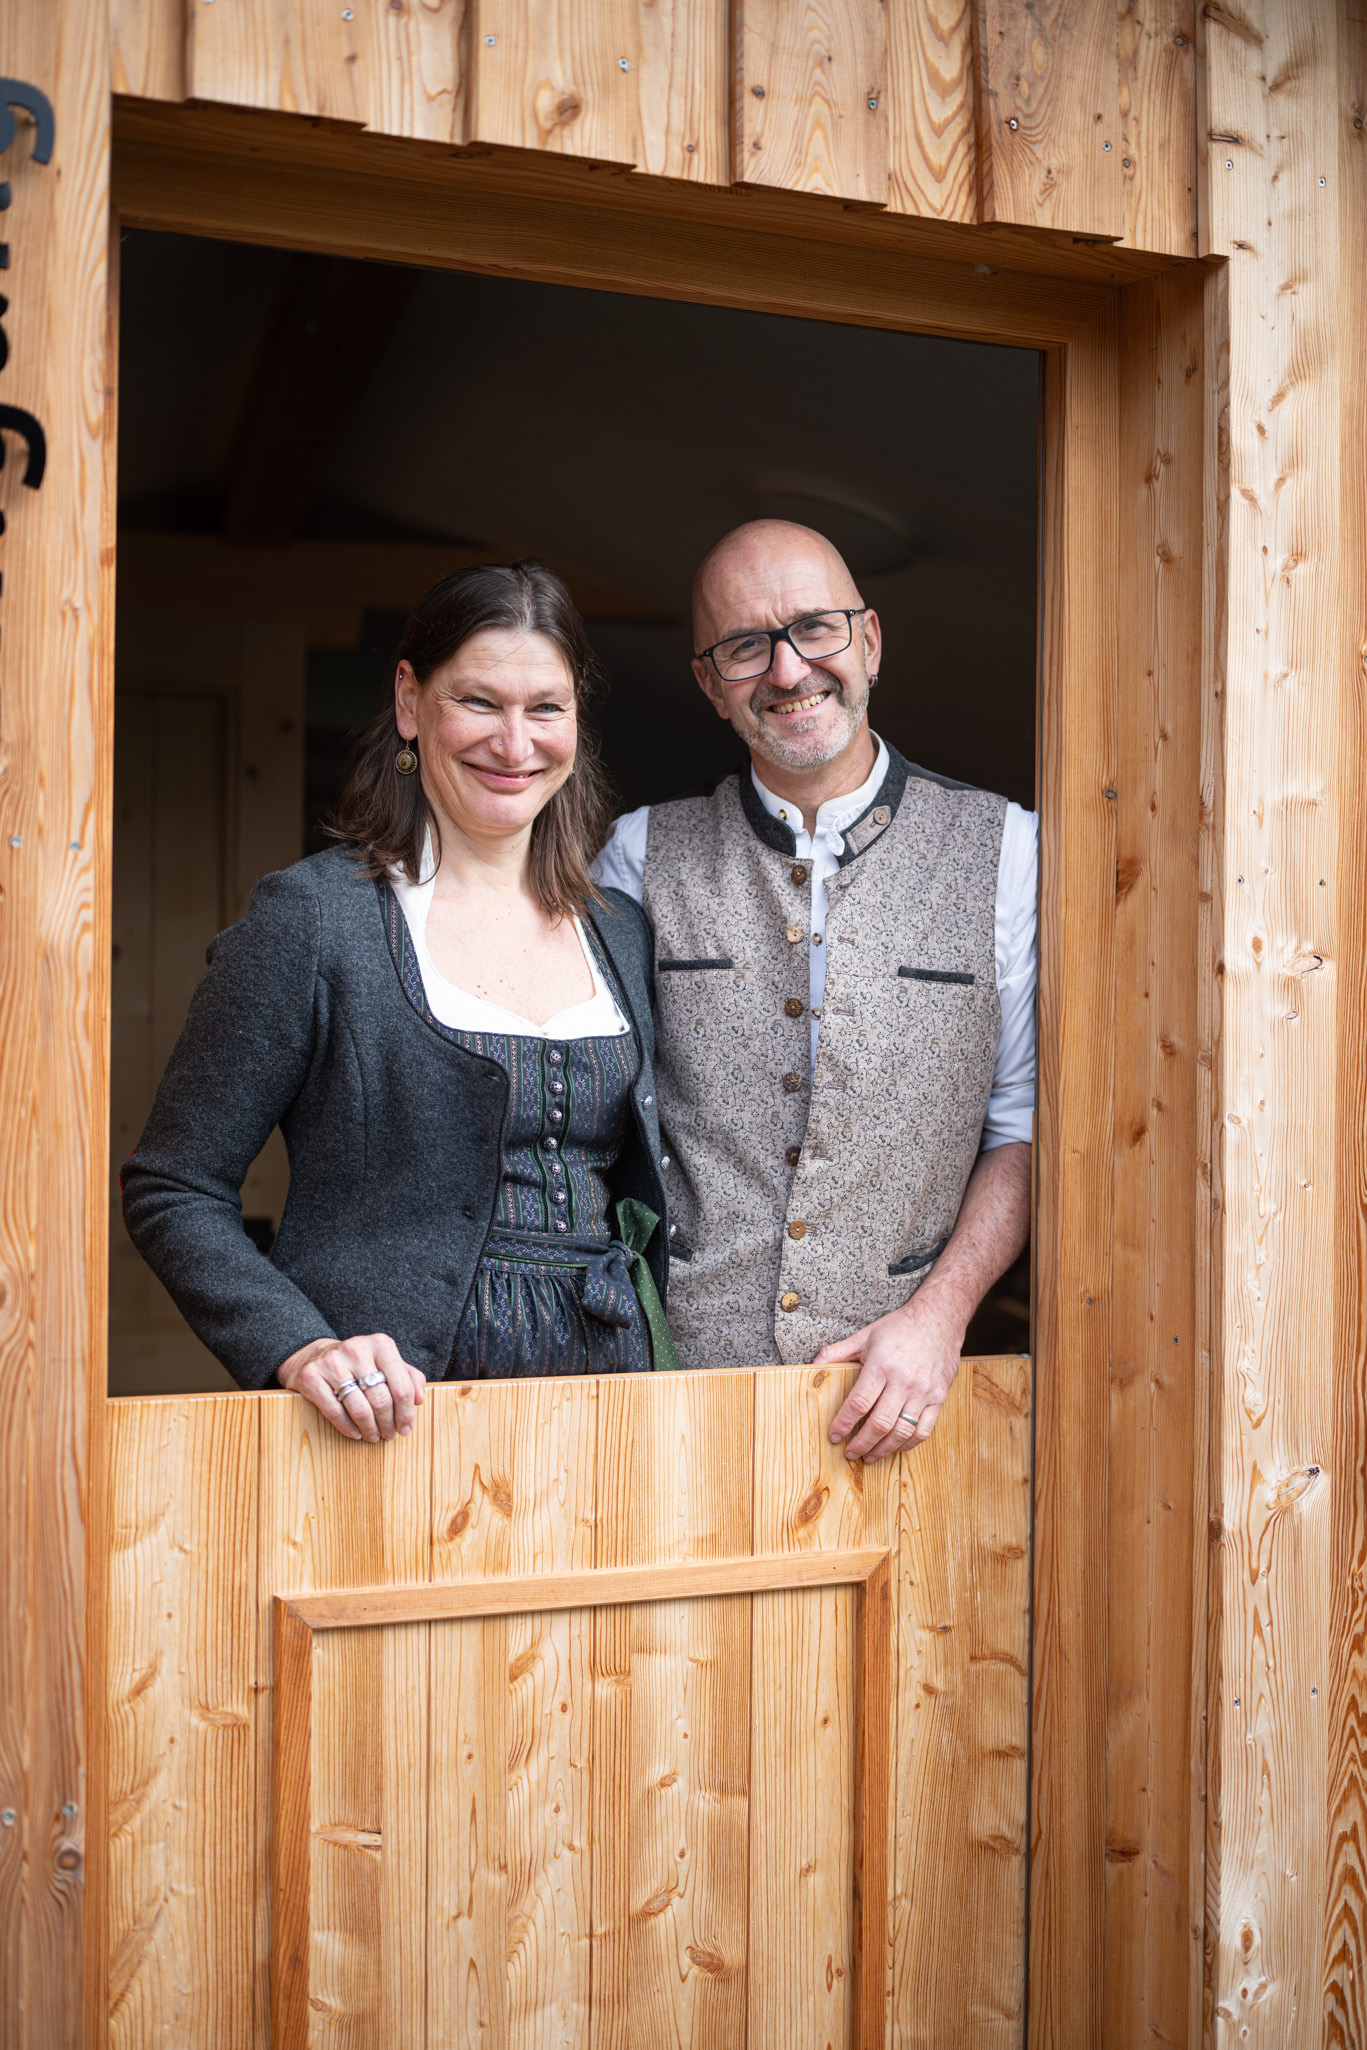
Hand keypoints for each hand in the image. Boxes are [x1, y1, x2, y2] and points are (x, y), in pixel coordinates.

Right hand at [276, 1333, 425, 1442]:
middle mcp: (356, 1349)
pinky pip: (335, 1412)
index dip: (407, 1413)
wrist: (315, 1355)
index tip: (407, 1428)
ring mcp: (332, 1362)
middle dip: (389, 1424)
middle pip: (382, 1400)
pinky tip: (356, 1433)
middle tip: (390, 1435)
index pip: (402, 1386)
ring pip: (360, 1409)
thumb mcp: (386, 1363)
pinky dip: (349, 1428)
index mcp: (380, 1344)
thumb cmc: (359, 1363)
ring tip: (374, 1436)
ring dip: (370, 1429)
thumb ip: (409, 1377)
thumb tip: (419, 1399)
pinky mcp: (311, 1377)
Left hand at [816, 1288, 966, 1460]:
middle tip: (850, 1453)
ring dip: (883, 1449)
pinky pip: (924, 1429)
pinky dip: (908, 1444)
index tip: (834, 1436)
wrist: (939, 1318)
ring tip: (870, 1456)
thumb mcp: (865, 1335)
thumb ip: (838, 1352)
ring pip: (902, 1431)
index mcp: (881, 1365)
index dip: (844, 1423)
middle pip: (880, 1423)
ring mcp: (923, 1391)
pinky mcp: (939, 1397)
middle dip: (861, 1443)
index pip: (859, 1403)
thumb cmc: (899, 1327)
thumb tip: (813, 1365)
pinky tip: (895, 1446)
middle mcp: (903, 1381)